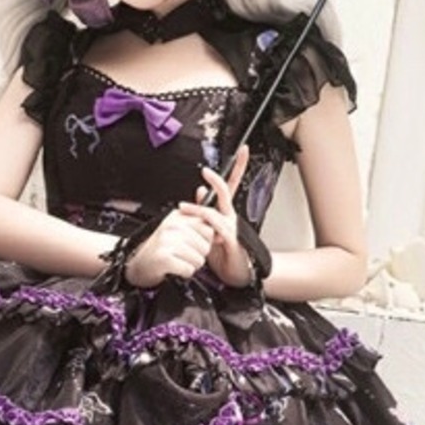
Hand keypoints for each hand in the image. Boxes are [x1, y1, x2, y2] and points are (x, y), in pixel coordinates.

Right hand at [122, 207, 215, 287]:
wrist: (139, 265)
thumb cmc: (161, 249)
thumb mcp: (178, 230)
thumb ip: (198, 227)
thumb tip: (221, 232)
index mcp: (178, 216)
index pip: (207, 227)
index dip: (204, 240)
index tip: (193, 244)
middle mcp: (172, 226)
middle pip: (205, 244)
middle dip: (199, 254)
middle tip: (183, 254)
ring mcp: (167, 241)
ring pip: (199, 258)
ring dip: (192, 265)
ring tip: (178, 261)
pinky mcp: (164, 258)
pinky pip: (189, 269)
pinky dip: (184, 273)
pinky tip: (174, 268)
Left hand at [176, 145, 252, 285]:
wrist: (236, 274)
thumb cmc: (223, 253)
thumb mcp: (209, 229)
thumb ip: (203, 210)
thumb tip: (197, 190)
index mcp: (225, 212)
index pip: (231, 185)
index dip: (237, 167)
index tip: (243, 150)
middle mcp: (230, 216)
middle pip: (227, 191)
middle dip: (217, 179)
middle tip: (205, 171)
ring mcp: (231, 227)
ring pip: (216, 210)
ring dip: (197, 208)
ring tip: (182, 208)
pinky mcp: (231, 240)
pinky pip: (217, 228)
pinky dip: (206, 225)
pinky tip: (199, 227)